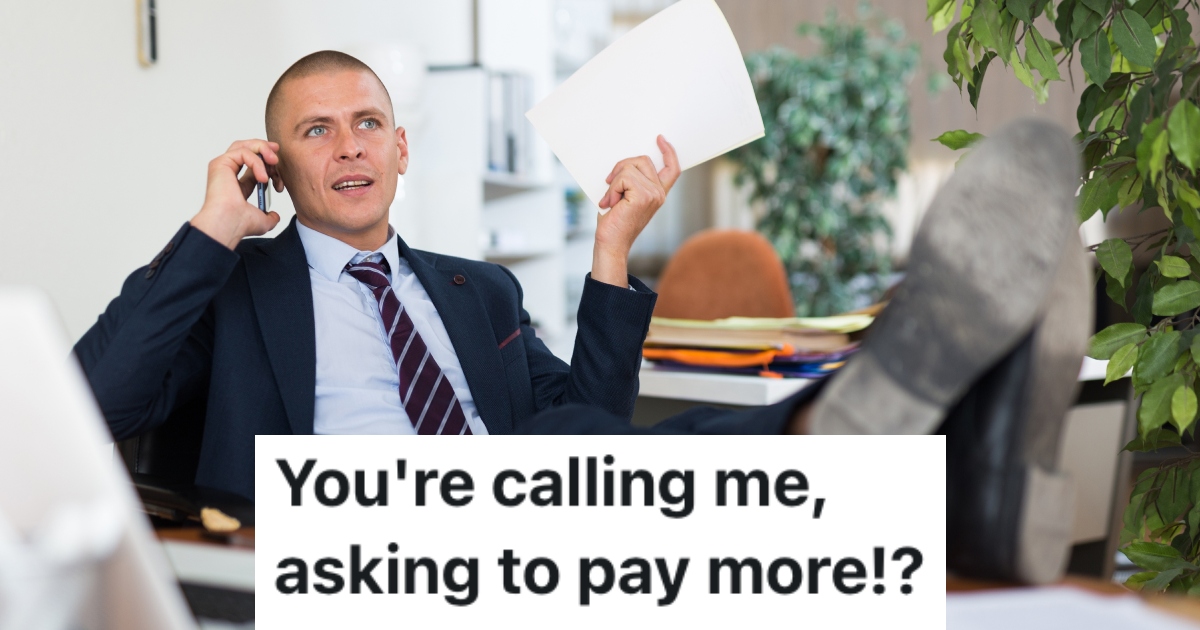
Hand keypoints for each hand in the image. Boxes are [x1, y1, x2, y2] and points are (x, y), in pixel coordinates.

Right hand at [190, 139, 285, 249]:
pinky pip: (243, 152)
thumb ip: (270, 216)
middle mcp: (228, 173)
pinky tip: (263, 177)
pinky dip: (257, 161)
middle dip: (264, 148)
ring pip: (244, 146)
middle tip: (277, 155)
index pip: (254, 165)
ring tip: (274, 161)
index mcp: (236, 183)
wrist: (230, 224)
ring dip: (262, 149)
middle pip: (246, 149)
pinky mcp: (220, 163)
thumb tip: (275, 216)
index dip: (269, 166)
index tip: (279, 179)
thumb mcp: (262, 220)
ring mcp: (223, 167)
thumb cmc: (240, 224)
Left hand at [591, 135, 680, 286]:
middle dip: (622, 167)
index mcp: (657, 193)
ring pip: (629, 167)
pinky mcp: (642, 196)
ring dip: (614, 182)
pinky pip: (623, 177)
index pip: (672, 169)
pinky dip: (612, 188)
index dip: (668, 152)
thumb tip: (625, 162)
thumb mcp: (625, 196)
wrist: (611, 243)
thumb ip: (632, 180)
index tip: (660, 139)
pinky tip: (610, 203)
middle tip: (610, 184)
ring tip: (611, 200)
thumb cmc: (614, 222)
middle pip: (642, 160)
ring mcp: (653, 194)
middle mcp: (659, 193)